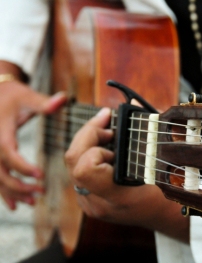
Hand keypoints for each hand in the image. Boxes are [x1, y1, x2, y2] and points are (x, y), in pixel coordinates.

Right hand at [0, 80, 66, 208]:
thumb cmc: (12, 96)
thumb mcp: (27, 96)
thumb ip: (44, 102)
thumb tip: (64, 98)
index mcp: (0, 131)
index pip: (7, 153)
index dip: (22, 166)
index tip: (41, 176)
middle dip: (19, 185)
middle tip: (40, 192)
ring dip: (13, 193)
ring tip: (33, 202)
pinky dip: (4, 192)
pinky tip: (15, 205)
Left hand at [65, 108, 188, 241]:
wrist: (162, 215)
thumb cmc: (167, 191)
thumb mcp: (160, 161)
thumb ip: (146, 130)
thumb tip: (130, 102)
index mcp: (117, 197)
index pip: (85, 168)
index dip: (95, 146)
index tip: (113, 133)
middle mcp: (97, 201)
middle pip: (73, 160)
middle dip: (88, 134)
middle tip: (107, 124)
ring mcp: (89, 201)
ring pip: (72, 163)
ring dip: (87, 141)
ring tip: (107, 133)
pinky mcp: (87, 197)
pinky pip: (78, 168)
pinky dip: (88, 151)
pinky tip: (104, 145)